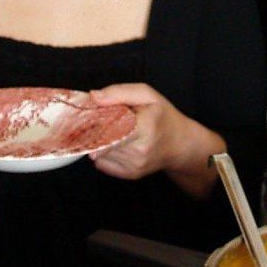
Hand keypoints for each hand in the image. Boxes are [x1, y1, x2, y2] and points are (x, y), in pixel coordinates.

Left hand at [84, 82, 217, 192]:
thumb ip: (119, 92)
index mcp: (144, 127)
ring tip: (117, 132)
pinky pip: (102, 164)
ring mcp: (135, 165)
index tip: (87, 120)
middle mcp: (140, 150)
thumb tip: (94, 97)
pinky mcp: (130, 174)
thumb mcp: (147, 95)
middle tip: (104, 120)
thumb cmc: (162, 116)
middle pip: (101, 140)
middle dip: (95, 130)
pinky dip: (104, 153)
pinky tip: (118, 145)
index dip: (94, 127)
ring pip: (99, 152)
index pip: (110, 132)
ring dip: (100, 142)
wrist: (180, 144)